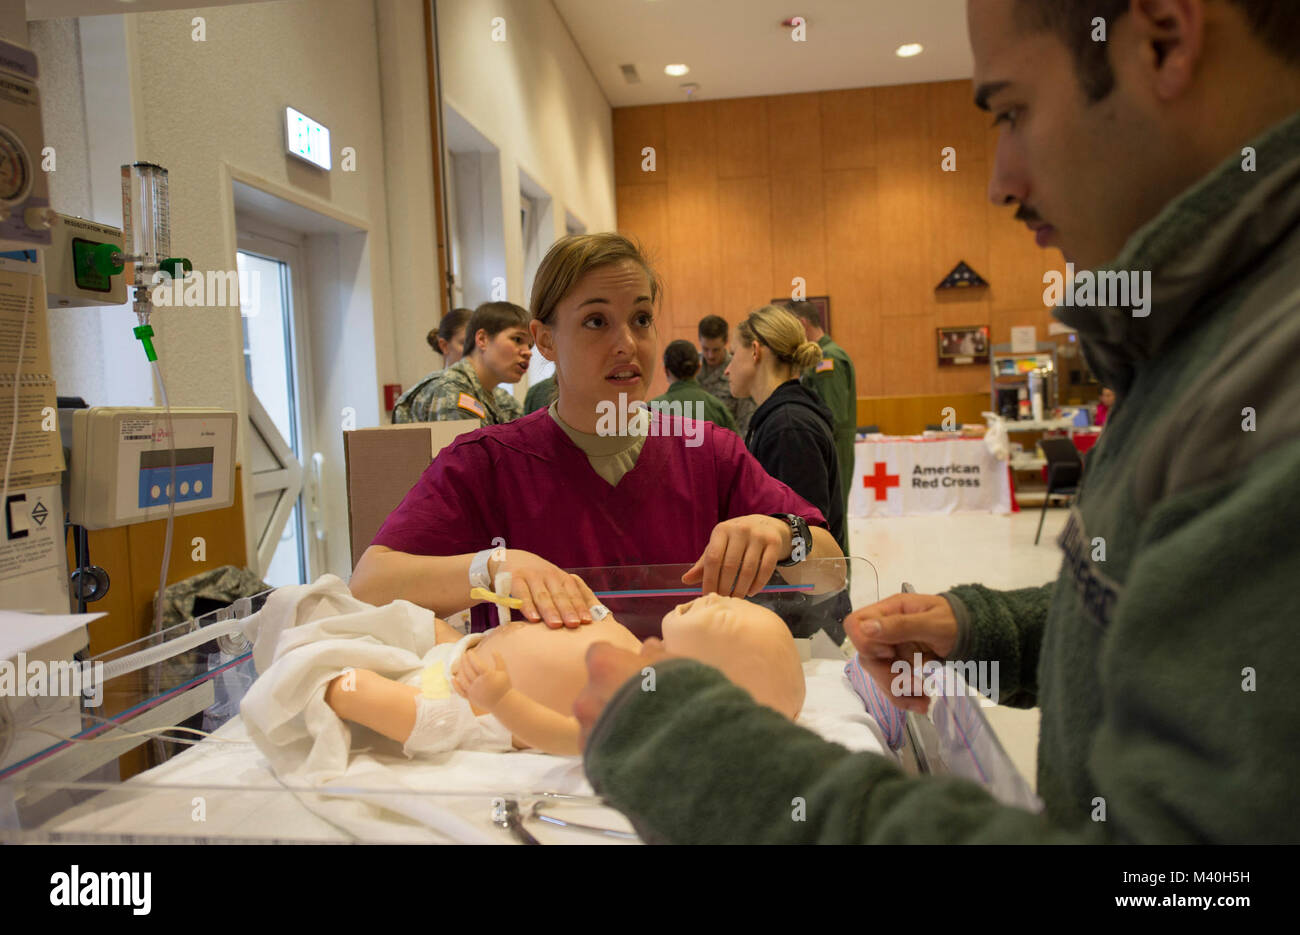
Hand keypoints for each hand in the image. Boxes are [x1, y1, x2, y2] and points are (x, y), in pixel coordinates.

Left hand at [451, 648, 511, 709]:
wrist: (502, 703)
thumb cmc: (504, 686)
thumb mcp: (503, 672)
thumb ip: (499, 660)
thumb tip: (494, 650)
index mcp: (487, 676)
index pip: (476, 663)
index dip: (472, 657)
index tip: (469, 651)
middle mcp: (479, 683)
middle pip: (468, 670)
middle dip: (464, 661)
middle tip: (463, 655)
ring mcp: (473, 691)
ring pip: (463, 679)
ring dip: (460, 670)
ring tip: (461, 663)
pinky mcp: (470, 698)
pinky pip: (460, 691)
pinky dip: (455, 685)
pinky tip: (453, 678)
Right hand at [490, 550, 599, 628]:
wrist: (510, 559)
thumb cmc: (538, 579)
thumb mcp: (554, 583)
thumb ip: (568, 598)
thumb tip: (590, 620)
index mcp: (561, 578)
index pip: (573, 592)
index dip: (580, 606)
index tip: (587, 621)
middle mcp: (548, 575)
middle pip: (559, 595)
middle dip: (567, 610)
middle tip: (574, 624)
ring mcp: (531, 575)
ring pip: (542, 595)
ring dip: (549, 610)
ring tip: (556, 624)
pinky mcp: (514, 578)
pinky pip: (522, 594)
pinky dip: (527, 606)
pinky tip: (533, 618)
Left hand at [574, 638, 673, 750]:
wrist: (681, 745)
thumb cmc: (679, 696)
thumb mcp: (674, 666)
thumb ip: (654, 655)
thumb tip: (649, 646)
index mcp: (604, 665)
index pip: (598, 653)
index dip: (614, 661)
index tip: (629, 669)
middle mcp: (587, 696)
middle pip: (593, 691)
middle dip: (611, 695)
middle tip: (638, 706)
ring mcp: (587, 730)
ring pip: (594, 721)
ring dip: (610, 724)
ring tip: (639, 734)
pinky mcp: (592, 759)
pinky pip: (597, 749)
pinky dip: (610, 749)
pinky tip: (634, 753)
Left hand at [681, 515, 788, 597]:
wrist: (764, 525)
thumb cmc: (734, 540)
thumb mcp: (719, 546)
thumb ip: (704, 563)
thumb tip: (685, 580)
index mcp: (722, 530)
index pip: (713, 558)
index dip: (709, 580)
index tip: (707, 596)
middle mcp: (740, 529)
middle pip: (730, 566)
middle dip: (725, 587)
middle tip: (723, 601)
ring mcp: (758, 535)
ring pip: (748, 570)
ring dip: (741, 589)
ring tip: (736, 599)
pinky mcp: (774, 542)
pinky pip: (766, 569)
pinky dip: (758, 584)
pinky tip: (751, 592)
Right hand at [845, 593, 959, 713]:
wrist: (975, 633)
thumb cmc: (957, 621)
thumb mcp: (933, 622)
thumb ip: (900, 625)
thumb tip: (865, 628)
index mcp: (889, 611)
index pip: (854, 625)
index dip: (866, 643)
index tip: (890, 652)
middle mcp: (885, 629)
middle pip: (866, 656)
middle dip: (887, 676)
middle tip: (914, 685)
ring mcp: (891, 648)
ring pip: (878, 675)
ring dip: (898, 692)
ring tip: (923, 699)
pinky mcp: (900, 665)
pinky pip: (892, 685)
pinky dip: (905, 697)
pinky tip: (921, 701)